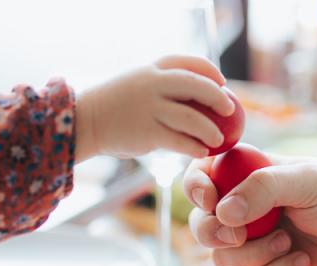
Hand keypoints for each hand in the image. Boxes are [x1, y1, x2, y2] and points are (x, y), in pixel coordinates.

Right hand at [75, 55, 234, 161]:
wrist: (85, 122)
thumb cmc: (116, 105)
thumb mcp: (138, 84)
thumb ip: (163, 85)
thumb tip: (198, 95)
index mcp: (152, 68)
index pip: (189, 62)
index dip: (210, 71)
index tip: (222, 82)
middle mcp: (152, 84)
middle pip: (197, 85)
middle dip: (218, 97)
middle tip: (230, 110)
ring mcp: (150, 108)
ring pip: (192, 117)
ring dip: (211, 130)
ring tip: (218, 139)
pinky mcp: (147, 132)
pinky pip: (180, 141)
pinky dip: (194, 147)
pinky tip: (201, 152)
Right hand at [183, 157, 316, 265]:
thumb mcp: (310, 181)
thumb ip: (265, 188)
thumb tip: (222, 212)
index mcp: (252, 173)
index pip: (204, 173)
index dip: (196, 186)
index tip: (209, 198)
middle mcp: (248, 208)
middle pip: (201, 222)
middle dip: (214, 231)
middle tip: (239, 234)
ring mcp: (256, 241)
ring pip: (222, 256)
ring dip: (254, 253)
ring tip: (289, 242)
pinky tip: (303, 261)